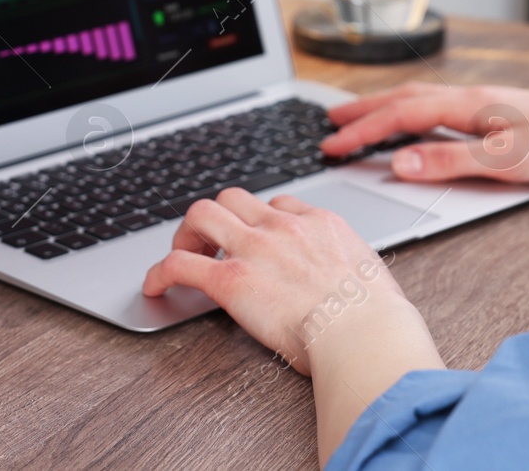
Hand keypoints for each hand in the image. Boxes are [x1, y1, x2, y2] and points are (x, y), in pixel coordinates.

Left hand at [141, 187, 411, 375]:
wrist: (364, 330)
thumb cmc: (374, 317)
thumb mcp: (371, 276)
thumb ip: (353, 270)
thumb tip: (354, 286)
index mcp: (320, 223)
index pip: (278, 204)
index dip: (260, 221)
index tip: (255, 239)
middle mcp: (283, 227)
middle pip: (232, 197)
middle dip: (217, 217)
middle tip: (211, 244)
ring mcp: (254, 248)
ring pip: (201, 213)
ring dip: (187, 234)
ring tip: (184, 256)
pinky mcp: (230, 280)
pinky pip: (179, 264)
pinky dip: (159, 273)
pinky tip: (154, 287)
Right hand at [321, 82, 528, 184]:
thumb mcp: (506, 161)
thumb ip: (449, 162)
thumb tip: (398, 164)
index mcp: (467, 104)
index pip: (399, 115)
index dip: (361, 131)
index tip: (330, 145)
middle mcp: (470, 97)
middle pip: (402, 99)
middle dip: (362, 111)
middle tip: (328, 123)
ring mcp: (482, 103)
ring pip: (419, 100)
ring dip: (384, 109)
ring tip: (359, 118)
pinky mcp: (494, 114)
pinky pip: (437, 108)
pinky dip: (411, 113)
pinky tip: (414, 125)